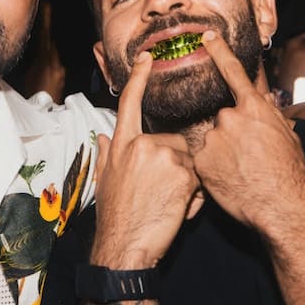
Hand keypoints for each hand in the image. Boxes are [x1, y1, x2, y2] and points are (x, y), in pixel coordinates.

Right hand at [92, 51, 199, 266]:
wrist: (124, 247)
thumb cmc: (116, 219)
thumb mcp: (105, 182)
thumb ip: (108, 155)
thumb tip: (103, 138)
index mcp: (122, 145)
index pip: (130, 103)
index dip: (140, 78)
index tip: (148, 58)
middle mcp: (141, 145)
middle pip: (175, 141)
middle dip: (178, 165)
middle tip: (163, 194)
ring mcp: (162, 156)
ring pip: (190, 161)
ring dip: (188, 182)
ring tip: (168, 205)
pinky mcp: (182, 173)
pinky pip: (200, 177)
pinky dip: (195, 196)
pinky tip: (178, 210)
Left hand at [191, 31, 304, 230]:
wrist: (280, 205)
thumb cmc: (289, 174)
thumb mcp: (287, 138)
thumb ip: (271, 117)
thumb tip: (265, 103)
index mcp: (254, 108)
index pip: (233, 72)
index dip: (219, 52)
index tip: (206, 38)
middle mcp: (230, 117)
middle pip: (223, 120)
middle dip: (232, 137)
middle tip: (248, 160)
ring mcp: (214, 138)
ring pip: (212, 142)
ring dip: (221, 155)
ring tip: (241, 174)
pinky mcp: (201, 160)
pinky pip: (202, 161)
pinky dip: (212, 170)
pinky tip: (228, 181)